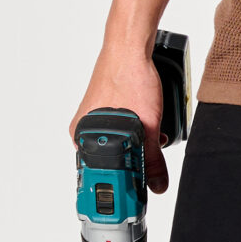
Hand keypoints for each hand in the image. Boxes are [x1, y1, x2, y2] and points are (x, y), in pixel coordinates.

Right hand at [71, 43, 168, 193]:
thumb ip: (153, 159)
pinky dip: (135, 130)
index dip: (117, 184)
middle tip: (150, 158)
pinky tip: (149, 122)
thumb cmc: (129, 78)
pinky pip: (119, 127)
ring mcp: (94, 116)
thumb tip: (157, 185)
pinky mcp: (106, 106)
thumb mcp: (147, 125)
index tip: (132, 193)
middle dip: (132, 162)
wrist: (130, 48)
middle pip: (109, 159)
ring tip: (152, 135)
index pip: (97, 173)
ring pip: (116, 143)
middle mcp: (84, 127)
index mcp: (83, 136)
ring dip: (137, 144)